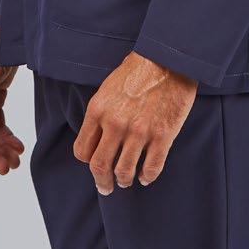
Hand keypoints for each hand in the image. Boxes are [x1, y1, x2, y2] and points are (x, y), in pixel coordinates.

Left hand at [72, 50, 197, 192]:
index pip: (82, 150)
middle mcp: (115, 124)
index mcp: (98, 110)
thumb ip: (100, 115)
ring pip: (125, 171)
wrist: (165, 60)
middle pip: (100, 166)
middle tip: (106, 188)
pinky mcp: (162, 136)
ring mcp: (139, 132)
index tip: (93, 165)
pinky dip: (147, 177)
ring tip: (126, 181)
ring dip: (124, 180)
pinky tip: (145, 176)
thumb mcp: (106, 90)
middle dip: (102, 182)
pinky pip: (152, 168)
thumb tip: (96, 139)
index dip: (87, 162)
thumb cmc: (134, 72)